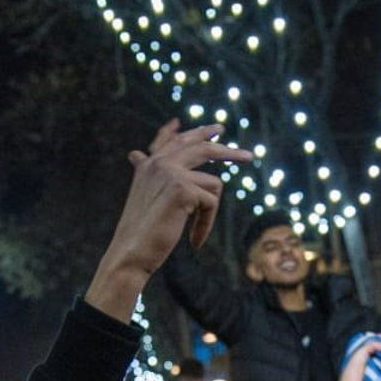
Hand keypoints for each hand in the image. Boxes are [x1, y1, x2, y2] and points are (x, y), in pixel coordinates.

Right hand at [88, 120, 252, 317]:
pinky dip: (206, 225)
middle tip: (249, 156)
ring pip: (213, 184)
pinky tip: (194, 240)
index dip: (193, 133)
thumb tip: (136, 154)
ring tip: (196, 235)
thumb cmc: (139, 232)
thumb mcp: (143, 197)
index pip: (173, 141)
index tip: (214, 129)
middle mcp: (159, 163)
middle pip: (201, 148)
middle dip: (228, 151)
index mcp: (149, 165)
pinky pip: (211, 203)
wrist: (131, 251)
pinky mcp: (182, 188)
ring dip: (209, 214)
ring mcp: (170, 172)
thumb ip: (148, 175)